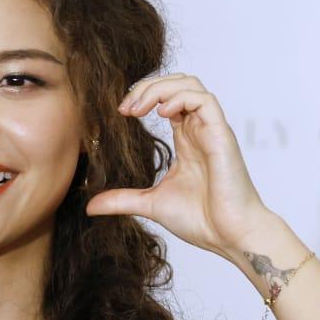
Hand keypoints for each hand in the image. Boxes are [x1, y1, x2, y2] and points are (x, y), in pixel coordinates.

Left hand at [84, 72, 275, 255]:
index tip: (121, 112)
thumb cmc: (201, 220)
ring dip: (160, 88)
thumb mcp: (150, 204)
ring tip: (139, 107)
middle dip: (148, 86)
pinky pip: (205, 100)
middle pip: (178, 83)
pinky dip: (181, 97)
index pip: (166, 99)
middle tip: (126, 106)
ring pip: (191, 85)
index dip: (142, 96)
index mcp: (186, 139)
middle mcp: (199, 129)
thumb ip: (122, 200)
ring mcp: (211, 130)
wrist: (230, 236)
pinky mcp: (222, 136)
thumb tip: (90, 207)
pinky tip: (162, 113)